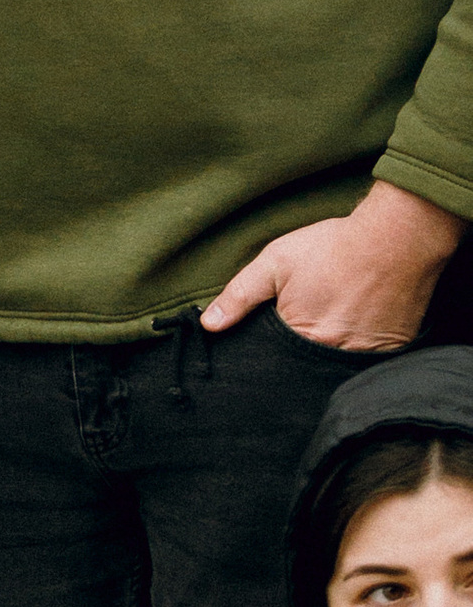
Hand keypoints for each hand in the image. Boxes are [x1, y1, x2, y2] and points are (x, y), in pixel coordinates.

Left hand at [203, 181, 462, 350]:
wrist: (398, 237)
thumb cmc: (333, 248)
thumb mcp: (276, 262)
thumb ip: (240, 295)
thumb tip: (209, 324)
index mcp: (301, 337)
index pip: (275, 362)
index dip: (269, 352)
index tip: (271, 338)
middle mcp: (334, 355)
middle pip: (305, 369)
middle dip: (296, 358)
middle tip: (305, 325)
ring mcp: (365, 357)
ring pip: (335, 369)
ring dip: (327, 357)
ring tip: (330, 325)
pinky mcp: (391, 352)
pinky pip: (366, 365)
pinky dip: (356, 353)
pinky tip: (355, 328)